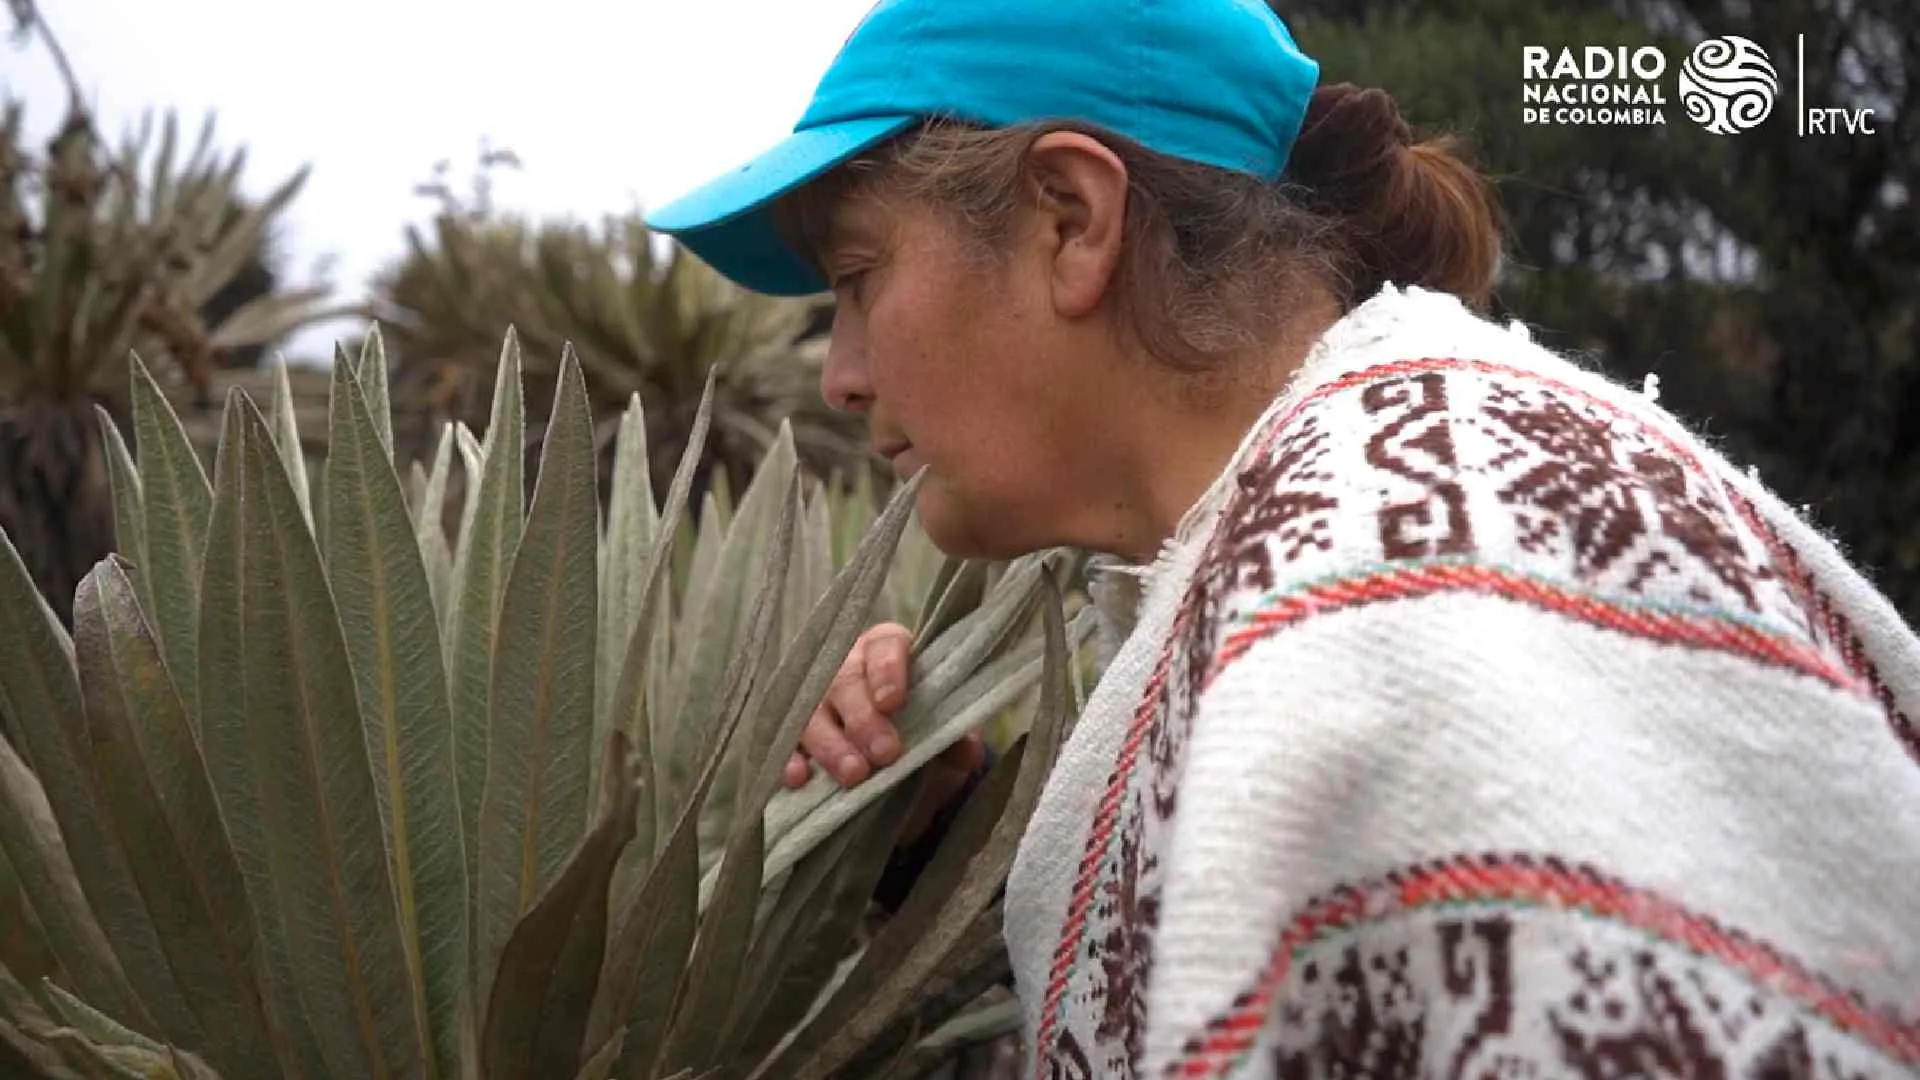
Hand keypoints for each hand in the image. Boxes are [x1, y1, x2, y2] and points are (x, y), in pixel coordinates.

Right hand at [784, 622, 987, 843]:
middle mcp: (845, 668)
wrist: (892, 755)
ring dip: (831, 745)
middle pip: (845, 681)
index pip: (886, 646)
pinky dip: (789, 759)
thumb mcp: (941, 729)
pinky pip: (784, 742)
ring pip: (812, 713)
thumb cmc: (917, 725)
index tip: (894, 702)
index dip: (888, 670)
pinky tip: (799, 778)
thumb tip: (967, 751)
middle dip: (863, 718)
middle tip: (885, 753)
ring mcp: (814, 700)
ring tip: (854, 775)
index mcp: (886, 651)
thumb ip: (954, 736)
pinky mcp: (793, 734)